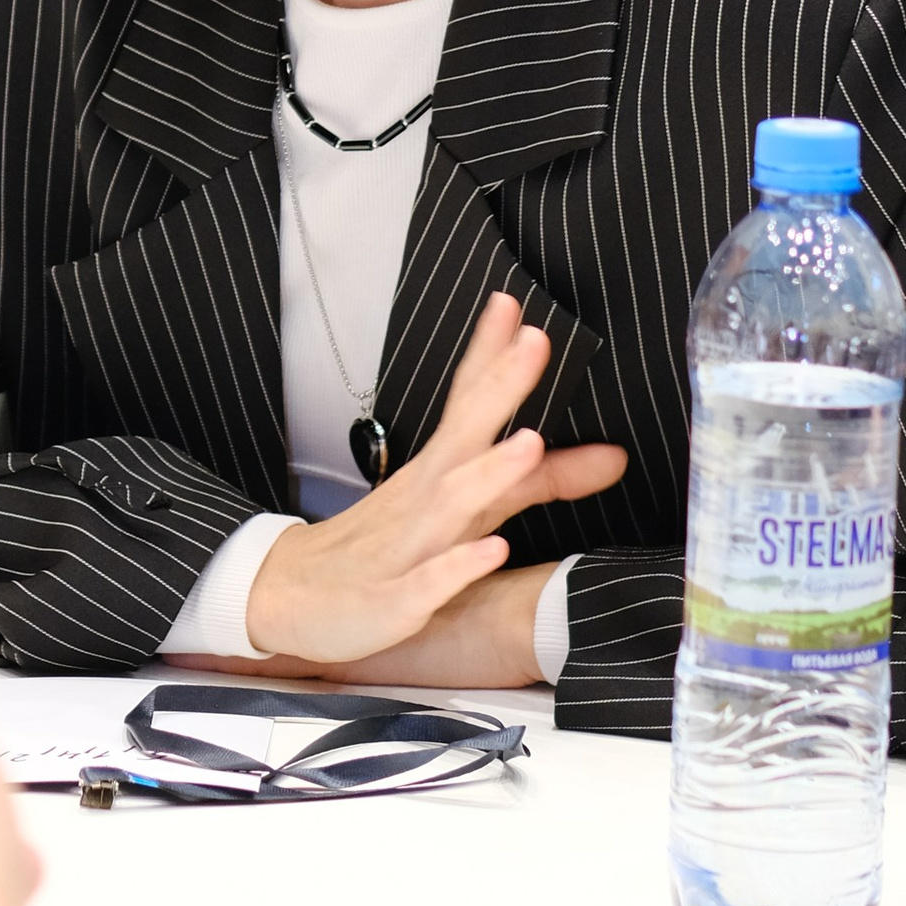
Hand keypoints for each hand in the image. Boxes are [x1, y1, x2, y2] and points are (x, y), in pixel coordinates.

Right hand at [241, 291, 624, 667]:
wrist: (292, 598)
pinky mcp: (396, 601)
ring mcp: (406, 547)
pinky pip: (429, 584)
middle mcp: (421, 498)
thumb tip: (613, 456)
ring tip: (528, 443)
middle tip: (534, 341)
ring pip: (450, 506)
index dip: (492, 355)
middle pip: (462, 435)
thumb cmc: (386, 549)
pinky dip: (458, 566)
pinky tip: (492, 551)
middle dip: (499, 389)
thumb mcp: (470, 510)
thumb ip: (540, 481)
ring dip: (488, 473)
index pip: (466, 401)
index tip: (513, 305)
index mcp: (436, 471)